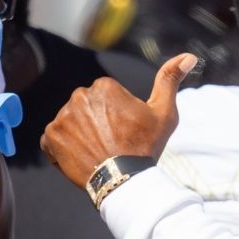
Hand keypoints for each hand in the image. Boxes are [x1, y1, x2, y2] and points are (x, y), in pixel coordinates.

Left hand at [41, 53, 196, 188]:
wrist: (124, 182)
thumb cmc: (146, 147)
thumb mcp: (164, 112)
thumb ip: (170, 79)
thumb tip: (189, 56)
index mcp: (104, 87)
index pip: (106, 97)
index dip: (117, 115)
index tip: (125, 131)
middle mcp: (79, 97)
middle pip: (87, 107)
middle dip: (97, 121)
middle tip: (112, 143)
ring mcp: (62, 118)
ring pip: (72, 122)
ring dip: (81, 133)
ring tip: (98, 151)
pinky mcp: (50, 138)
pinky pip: (54, 138)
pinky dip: (64, 147)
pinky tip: (82, 157)